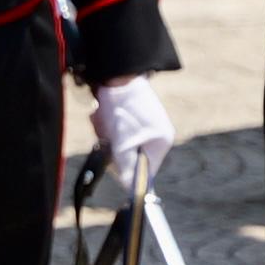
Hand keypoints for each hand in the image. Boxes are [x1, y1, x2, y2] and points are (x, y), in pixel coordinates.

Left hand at [91, 75, 174, 189]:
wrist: (116, 75)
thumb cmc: (123, 109)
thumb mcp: (123, 143)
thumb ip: (127, 167)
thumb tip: (130, 189)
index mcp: (161, 142)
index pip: (146, 171)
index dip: (128, 171)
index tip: (114, 164)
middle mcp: (156, 133)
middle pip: (130, 157)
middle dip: (115, 148)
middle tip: (107, 135)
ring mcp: (144, 123)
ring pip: (120, 143)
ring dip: (107, 135)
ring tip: (105, 120)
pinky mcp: (131, 114)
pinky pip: (116, 130)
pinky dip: (106, 125)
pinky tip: (103, 114)